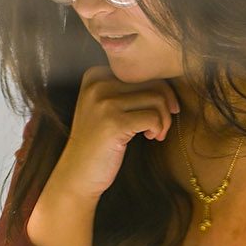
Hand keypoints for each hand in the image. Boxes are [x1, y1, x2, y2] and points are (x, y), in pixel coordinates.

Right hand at [47, 66, 180, 203]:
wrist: (78, 172)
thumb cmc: (98, 141)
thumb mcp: (106, 107)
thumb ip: (127, 90)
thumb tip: (167, 82)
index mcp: (95, 76)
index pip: (142, 73)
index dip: (158, 91)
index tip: (156, 111)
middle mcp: (98, 84)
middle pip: (152, 83)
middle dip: (166, 105)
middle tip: (161, 124)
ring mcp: (105, 103)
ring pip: (157, 99)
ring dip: (164, 119)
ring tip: (155, 133)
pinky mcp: (114, 123)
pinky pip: (154, 117)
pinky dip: (159, 129)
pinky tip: (150, 138)